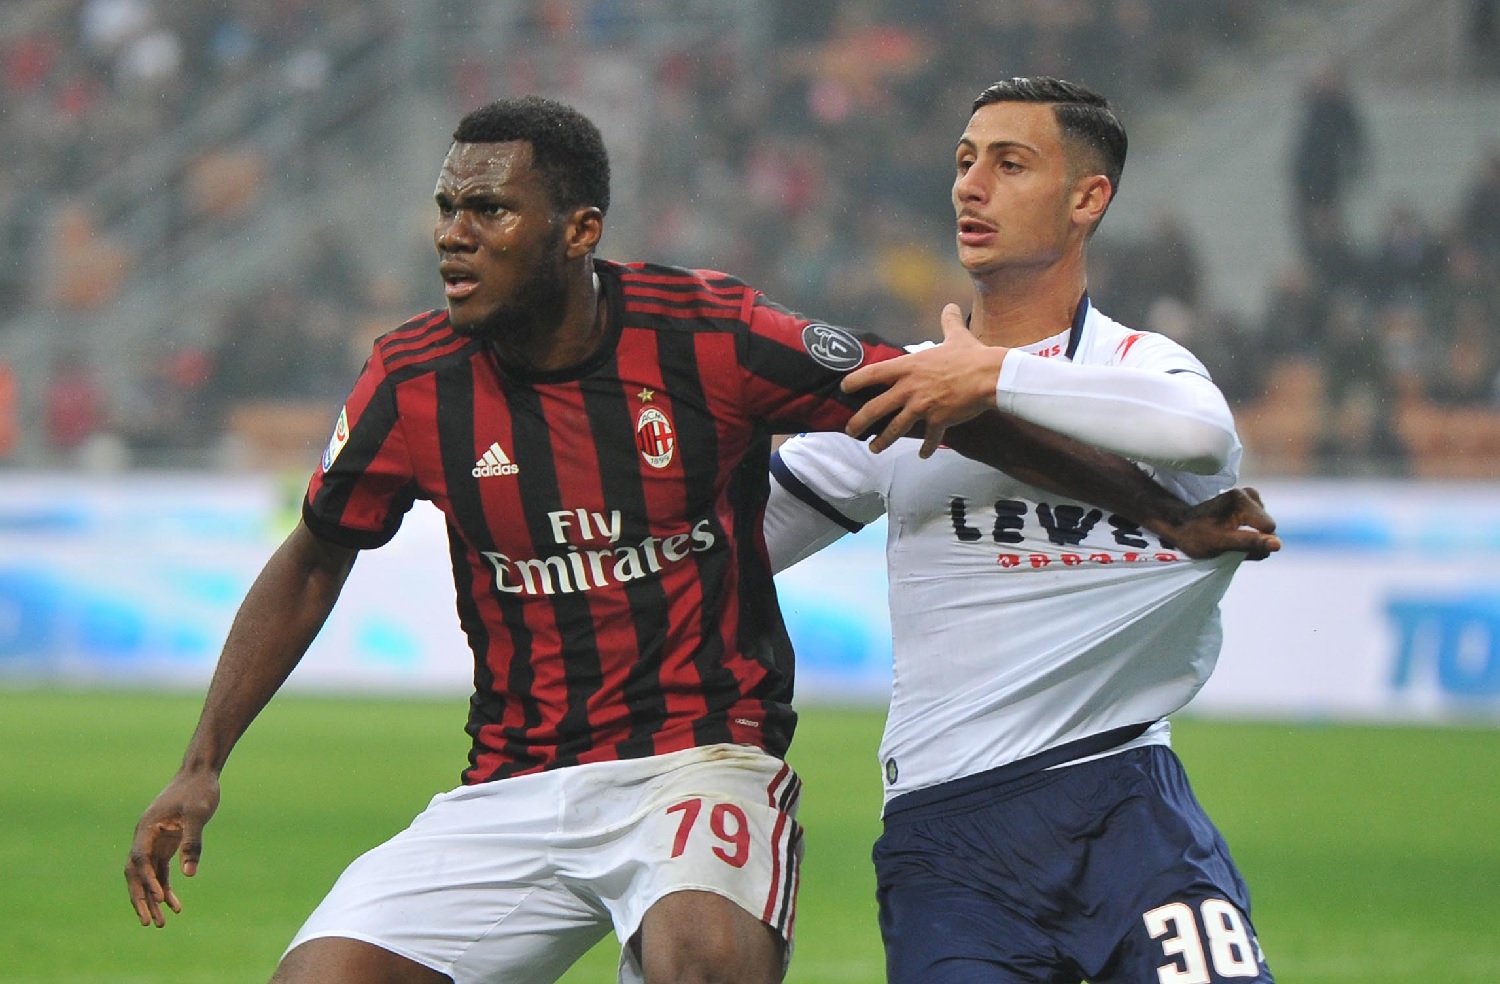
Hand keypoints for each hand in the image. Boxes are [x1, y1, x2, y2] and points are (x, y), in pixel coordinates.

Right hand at [125, 770, 220, 926]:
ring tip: (161, 923)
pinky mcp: (166, 844)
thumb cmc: (198, 791)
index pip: (140, 860)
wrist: (200, 774)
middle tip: (150, 923)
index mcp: (146, 829)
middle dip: (142, 899)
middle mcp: (145, 838)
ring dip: (153, 899)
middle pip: (136, 874)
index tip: (160, 897)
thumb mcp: (198, 815)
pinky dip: (166, 887)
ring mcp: (154, 842)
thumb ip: (192, 842)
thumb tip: (189, 875)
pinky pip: (160, 871)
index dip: (147, 880)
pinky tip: (174, 905)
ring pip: (147, 876)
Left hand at [842, 304, 1006, 456]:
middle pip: (875, 407)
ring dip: (883, 440)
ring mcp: (922, 406)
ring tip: (874, 448)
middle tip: (850, 430)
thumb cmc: (972, 355)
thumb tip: (950, 306)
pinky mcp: (938, 421)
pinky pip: (929, 438)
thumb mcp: (956, 336)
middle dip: (859, 421)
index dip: (855, 381)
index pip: (873, 373)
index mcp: (909, 367)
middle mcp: (910, 388)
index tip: (844, 387)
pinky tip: (922, 455)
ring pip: (895, 428)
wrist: (990, 376)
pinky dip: (925, 448)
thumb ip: (948, 322)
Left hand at [1154, 487, 1280, 560]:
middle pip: (1268, 526)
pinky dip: (1247, 529)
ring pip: (1264, 525)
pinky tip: (1231, 531)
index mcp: (1242, 501)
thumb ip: (1251, 543)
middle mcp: (1248, 493)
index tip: (1236, 545)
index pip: (1269, 528)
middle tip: (1230, 542)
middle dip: (1254, 538)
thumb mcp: (1223, 544)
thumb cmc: (1197, 536)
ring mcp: (1248, 495)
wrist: (1180, 524)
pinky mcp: (1247, 499)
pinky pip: (1258, 521)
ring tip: (1228, 536)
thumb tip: (1279, 544)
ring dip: (1250, 534)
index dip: (1257, 542)